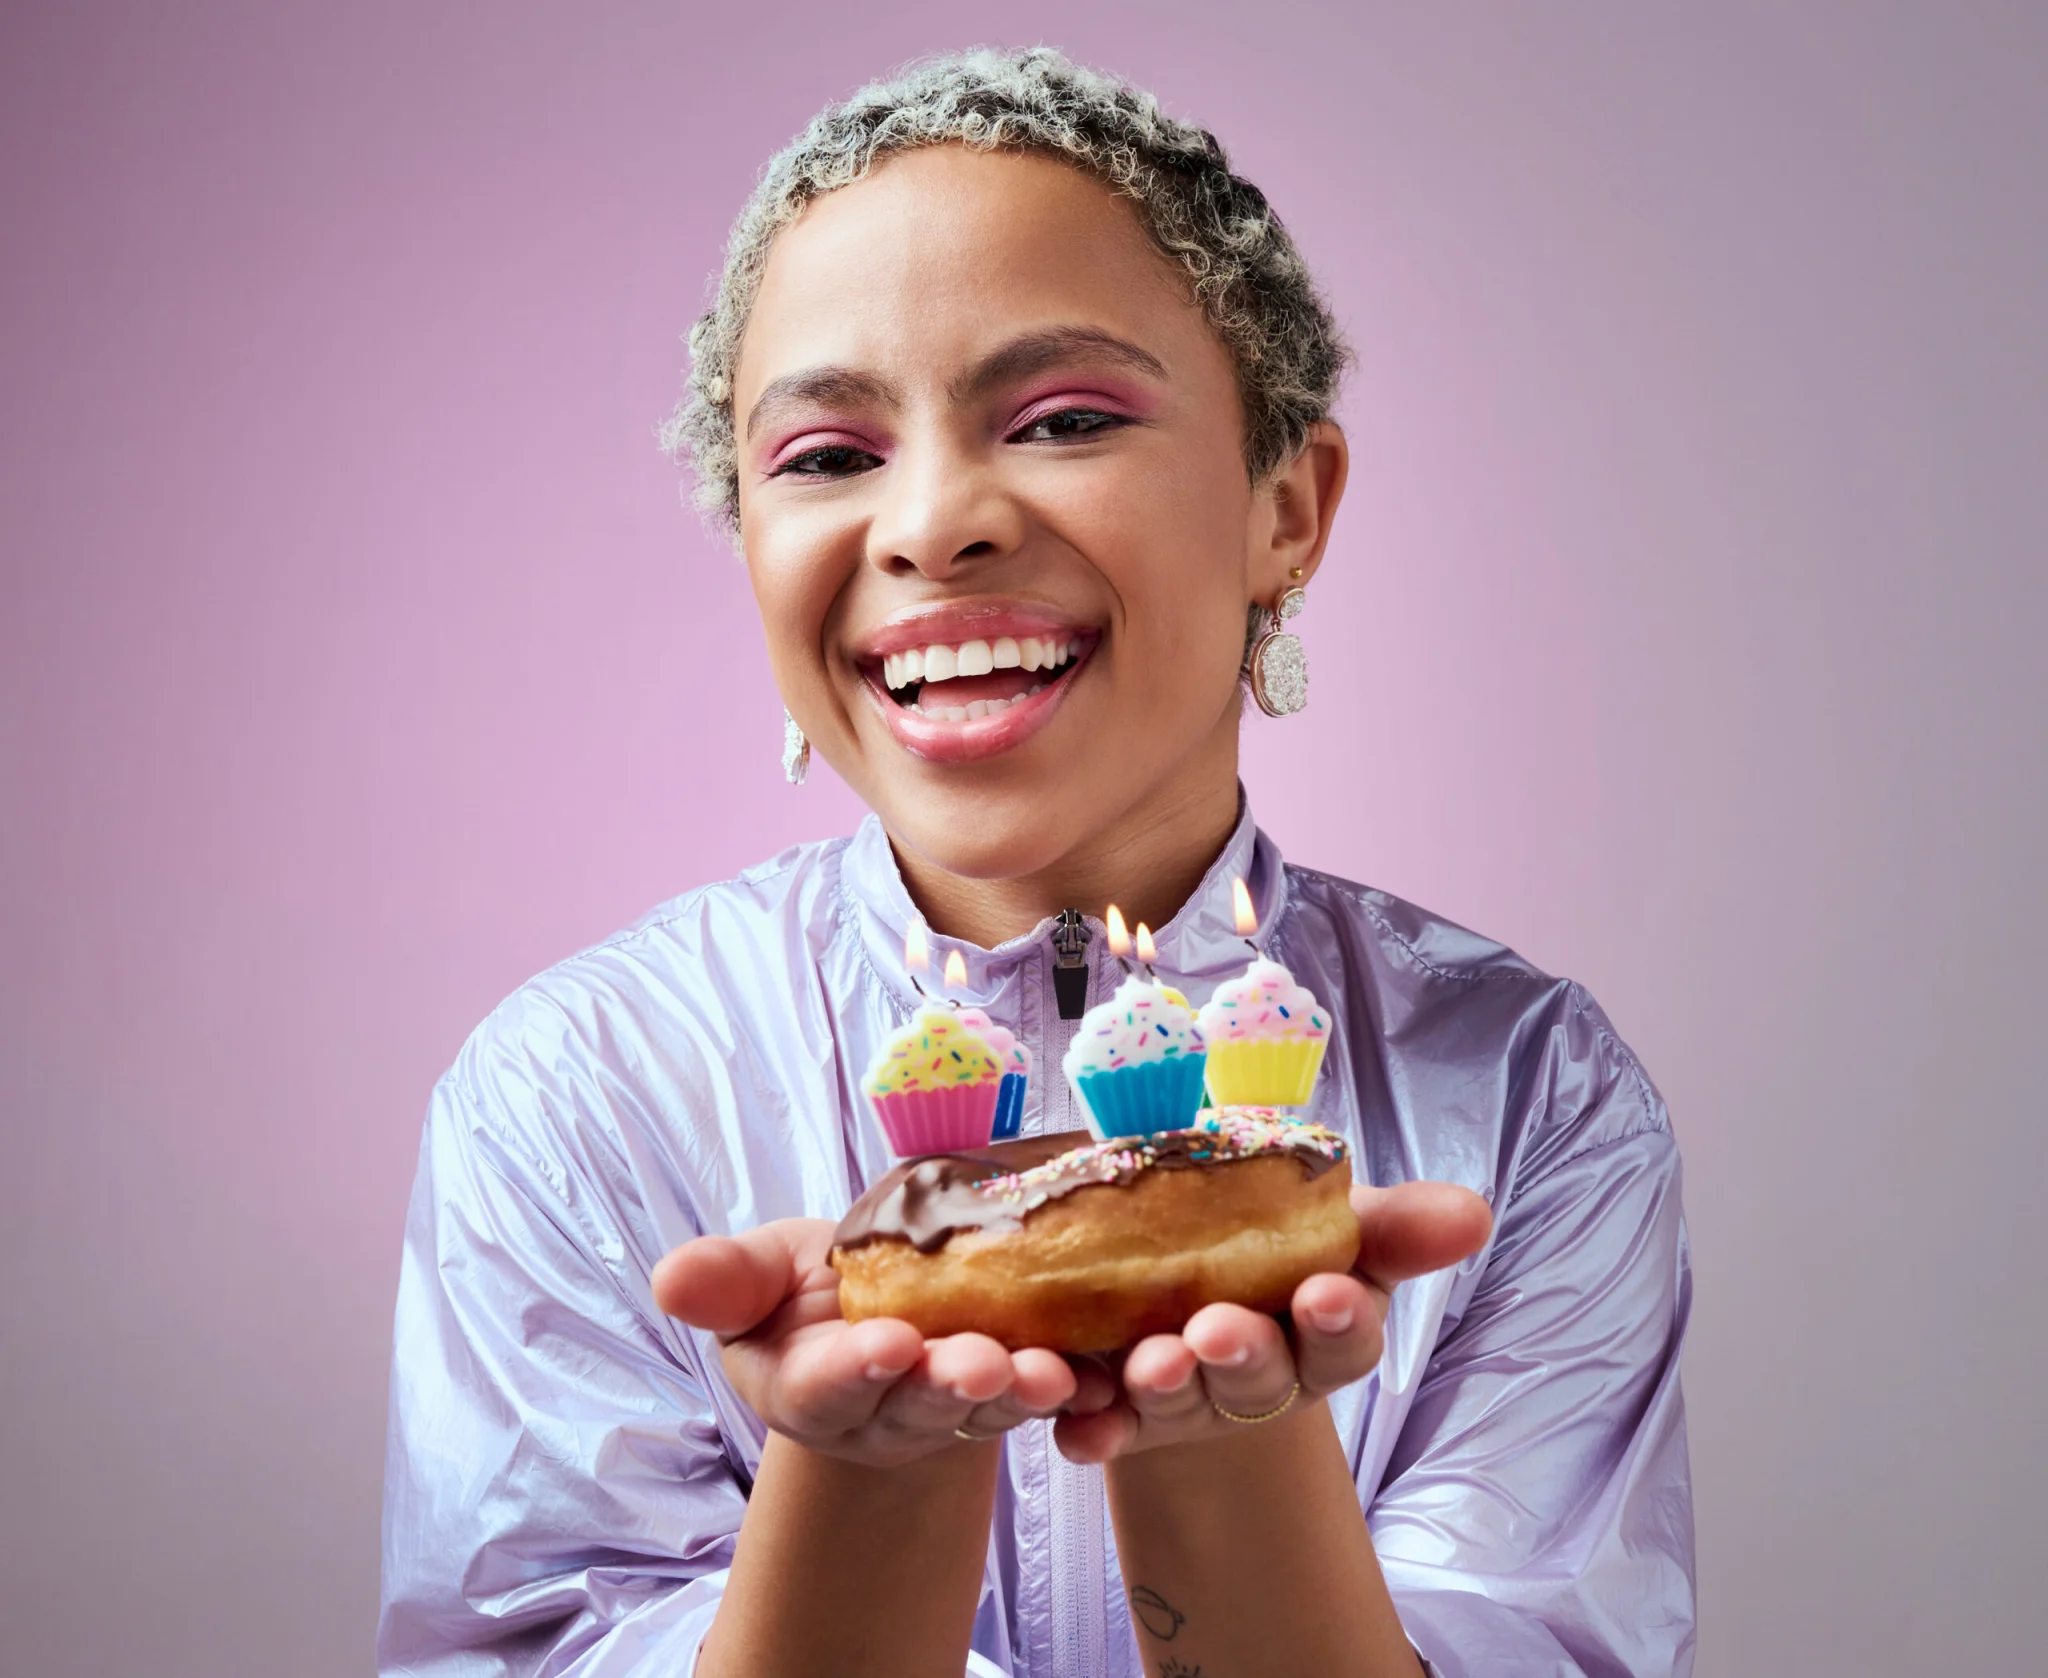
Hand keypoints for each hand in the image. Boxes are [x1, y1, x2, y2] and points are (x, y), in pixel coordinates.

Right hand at [652, 1219, 1111, 1467]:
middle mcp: (887, 1407)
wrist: (879, 1310)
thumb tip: (669, 1277)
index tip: (887, 1345)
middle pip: (920, 1402)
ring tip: (1051, 1373)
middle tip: (984, 1362)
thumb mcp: (761, 1278)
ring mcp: (955, 1406)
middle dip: (952, 1384)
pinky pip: (1049, 1397)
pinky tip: (1102, 1374)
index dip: (856, 1369)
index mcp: (814, 1383)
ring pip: (990, 1406)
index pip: (828, 1385)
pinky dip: (1077, 1389)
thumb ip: (725, 1283)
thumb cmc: (812, 1293)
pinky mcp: (1014, 1391)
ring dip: (1021, 1391)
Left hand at [1052, 1180, 1492, 1462]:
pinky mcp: (1118, 1410)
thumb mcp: (1336, 1225)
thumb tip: (1473, 1212)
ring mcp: (1186, 1398)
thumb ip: (1397, 1224)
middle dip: (1242, 1355)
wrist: (1179, 1268)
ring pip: (1178, 1400)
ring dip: (1166, 1385)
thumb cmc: (1274, 1247)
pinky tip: (1077, 1428)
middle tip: (1218, 1329)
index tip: (1323, 1293)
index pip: (1341, 1338)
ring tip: (1151, 1362)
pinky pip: (1102, 1427)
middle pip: (1258, 1377)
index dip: (1334, 1322)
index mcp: (1317, 1333)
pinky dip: (1092, 1428)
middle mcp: (1256, 1378)